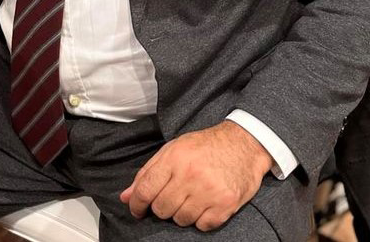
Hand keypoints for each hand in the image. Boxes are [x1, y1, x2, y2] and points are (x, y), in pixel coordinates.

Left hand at [120, 121, 271, 230]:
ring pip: (180, 220)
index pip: (145, 190)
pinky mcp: (225, 205)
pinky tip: (205, 203)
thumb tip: (126, 197)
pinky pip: (202, 226)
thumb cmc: (206, 146)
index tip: (138, 209)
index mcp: (175, 158)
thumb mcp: (173, 149)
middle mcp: (191, 175)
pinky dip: (201, 219)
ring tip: (191, 197)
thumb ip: (148, 172)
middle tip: (172, 196)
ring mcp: (209, 191)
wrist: (244, 143)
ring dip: (182, 213)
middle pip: (161, 209)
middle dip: (162, 206)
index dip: (137, 204)